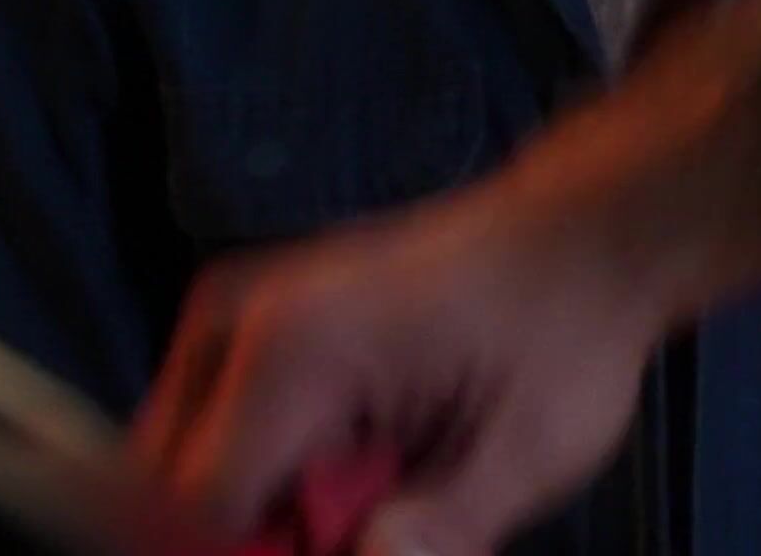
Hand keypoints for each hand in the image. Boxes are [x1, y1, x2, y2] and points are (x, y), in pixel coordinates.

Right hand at [130, 188, 667, 555]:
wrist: (584, 236)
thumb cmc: (569, 325)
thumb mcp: (538, 444)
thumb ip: (447, 529)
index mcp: (294, 356)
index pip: (200, 516)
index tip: (354, 542)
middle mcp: (237, 328)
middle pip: (175, 499)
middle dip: (261, 536)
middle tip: (379, 511)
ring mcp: (233, 321)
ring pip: (185, 473)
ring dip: (266, 508)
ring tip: (382, 479)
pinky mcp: (247, 331)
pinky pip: (217, 442)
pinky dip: (274, 476)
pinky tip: (366, 457)